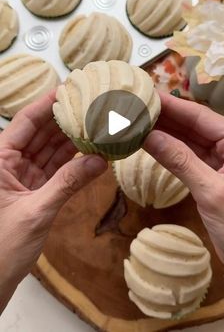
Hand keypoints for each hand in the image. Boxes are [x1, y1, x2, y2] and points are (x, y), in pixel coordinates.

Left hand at [0, 92, 106, 312]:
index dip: (47, 104)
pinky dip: (74, 161)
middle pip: (40, 133)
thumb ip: (67, 184)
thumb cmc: (2, 248)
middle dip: (64, 119)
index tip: (68, 89)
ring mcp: (23, 176)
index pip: (25, 122)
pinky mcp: (35, 189)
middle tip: (90, 104)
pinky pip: (56, 168)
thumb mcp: (36, 212)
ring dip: (72, 139)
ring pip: (51, 150)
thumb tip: (99, 160)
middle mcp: (9, 163)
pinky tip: (92, 152)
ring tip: (96, 124)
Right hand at [144, 92, 223, 276]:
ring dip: (165, 133)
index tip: (146, 95)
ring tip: (137, 122)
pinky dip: (169, 153)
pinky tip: (150, 144)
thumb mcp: (211, 191)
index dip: (173, 105)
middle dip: (165, 117)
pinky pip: (188, 159)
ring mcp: (221, 163)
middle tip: (135, 108)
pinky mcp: (211, 178)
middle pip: (194, 126)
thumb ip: (180, 161)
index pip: (201, 116)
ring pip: (189, 141)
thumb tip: (148, 136)